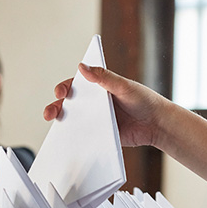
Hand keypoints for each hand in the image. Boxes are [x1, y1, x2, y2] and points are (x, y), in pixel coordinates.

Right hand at [43, 64, 169, 147]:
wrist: (156, 125)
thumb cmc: (144, 100)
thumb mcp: (123, 86)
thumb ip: (104, 77)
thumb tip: (81, 67)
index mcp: (97, 88)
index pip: (75, 85)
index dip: (64, 88)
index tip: (60, 92)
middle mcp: (93, 104)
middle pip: (68, 104)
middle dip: (56, 107)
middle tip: (50, 113)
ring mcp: (95, 120)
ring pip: (72, 121)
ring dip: (61, 123)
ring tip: (55, 125)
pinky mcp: (99, 135)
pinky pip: (83, 136)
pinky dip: (74, 138)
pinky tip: (68, 140)